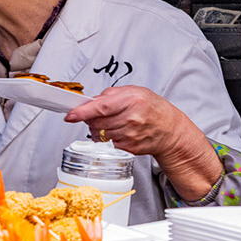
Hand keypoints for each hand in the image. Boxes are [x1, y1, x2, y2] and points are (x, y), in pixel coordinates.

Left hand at [66, 85, 220, 199]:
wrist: (170, 129)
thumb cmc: (153, 108)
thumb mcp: (135, 91)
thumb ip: (111, 94)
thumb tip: (90, 102)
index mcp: (132, 100)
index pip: (101, 107)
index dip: (83, 112)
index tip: (71, 115)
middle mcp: (132, 119)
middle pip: (97, 123)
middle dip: (91, 119)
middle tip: (99, 115)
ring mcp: (131, 136)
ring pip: (100, 135)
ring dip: (99, 130)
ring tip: (112, 124)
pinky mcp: (129, 148)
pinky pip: (108, 144)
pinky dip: (108, 139)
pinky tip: (118, 133)